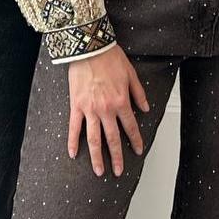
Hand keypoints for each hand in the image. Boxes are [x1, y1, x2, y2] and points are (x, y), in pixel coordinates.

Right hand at [67, 46, 149, 176]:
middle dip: (117, 157)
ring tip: (99, 170)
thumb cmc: (109, 57)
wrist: (89, 47)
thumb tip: (145, 108)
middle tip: (118, 171)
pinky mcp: (76, 105)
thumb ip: (138, 93)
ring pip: (94, 139)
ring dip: (97, 157)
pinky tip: (73, 154)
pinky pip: (74, 127)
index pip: (131, 127)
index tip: (138, 151)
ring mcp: (90, 109)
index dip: (135, 140)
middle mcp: (106, 109)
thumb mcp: (131, 74)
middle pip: (113, 139)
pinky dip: (73, 141)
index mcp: (121, 101)